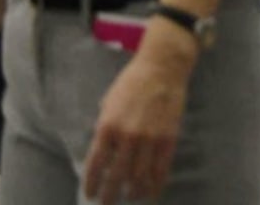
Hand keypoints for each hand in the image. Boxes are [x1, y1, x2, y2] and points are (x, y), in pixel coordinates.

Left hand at [83, 24, 195, 203]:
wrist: (163, 67)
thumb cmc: (132, 82)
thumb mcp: (109, 104)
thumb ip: (105, 128)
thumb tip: (103, 151)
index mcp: (108, 127)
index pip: (95, 164)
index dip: (92, 183)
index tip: (91, 194)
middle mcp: (127, 136)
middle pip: (116, 175)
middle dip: (110, 194)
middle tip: (107, 204)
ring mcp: (149, 138)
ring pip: (139, 176)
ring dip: (133, 192)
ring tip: (130, 198)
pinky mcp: (168, 137)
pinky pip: (161, 167)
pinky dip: (155, 183)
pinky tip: (151, 192)